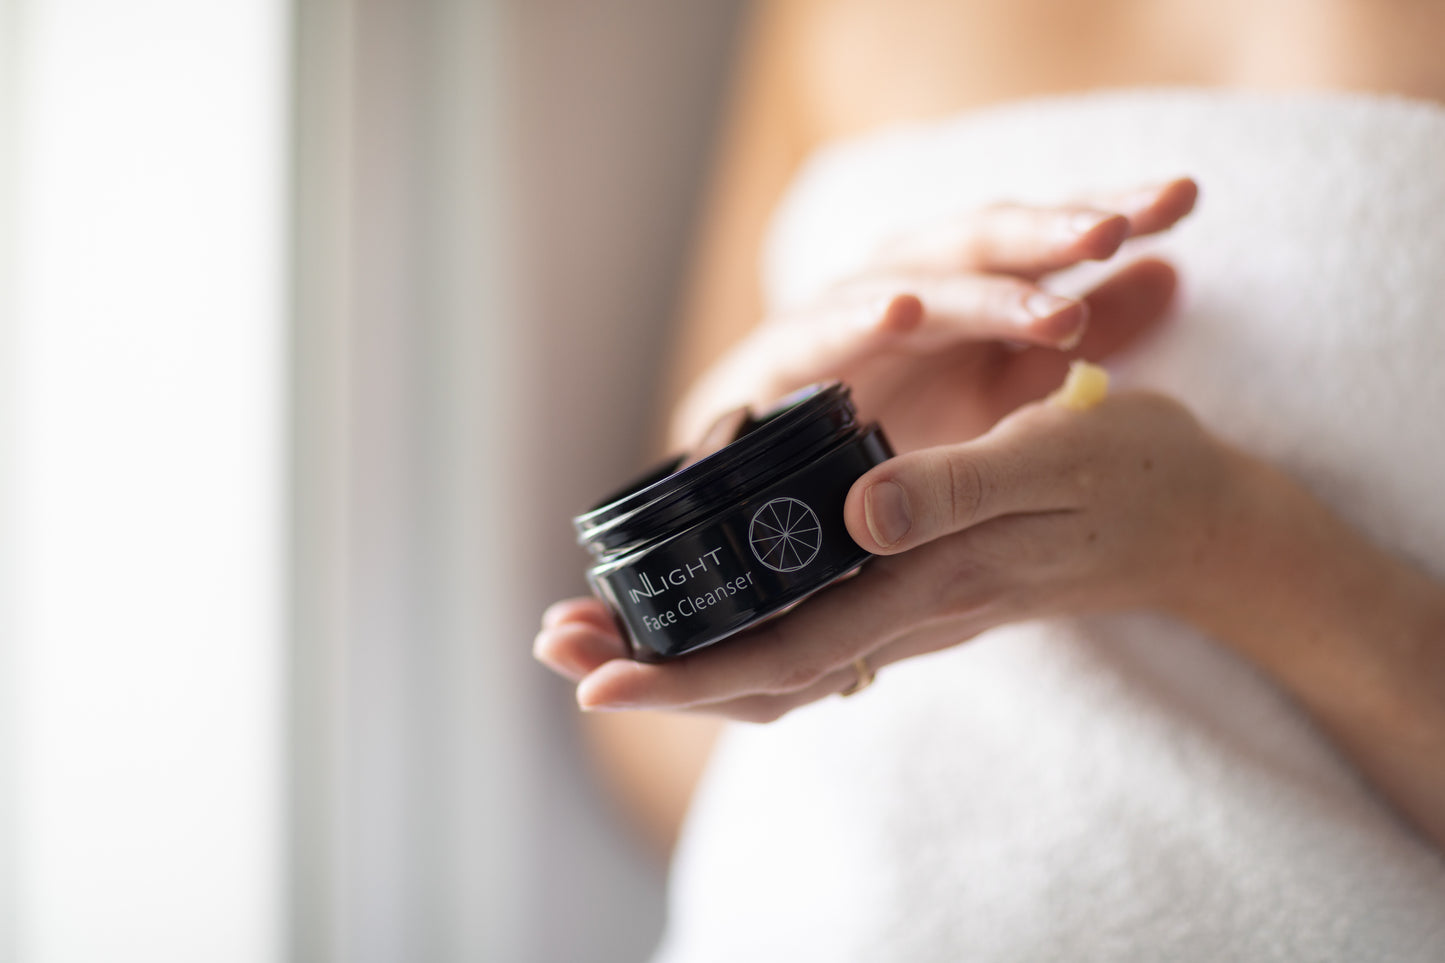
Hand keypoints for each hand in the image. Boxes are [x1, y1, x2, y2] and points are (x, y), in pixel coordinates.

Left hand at [538, 390, 1235, 720]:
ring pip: (776, 656)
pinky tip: (700, 611)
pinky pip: (811, 630)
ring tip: (595, 629)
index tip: (596, 672)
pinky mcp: (915, 583)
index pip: (786, 653)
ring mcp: (907, 604)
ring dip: (684, 650)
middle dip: (654, 668)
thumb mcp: (1059, 459)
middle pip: (759, 671)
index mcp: (928, 584)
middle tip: (554, 645)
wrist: (1199, 522)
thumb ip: (960, 488)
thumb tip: (858, 514)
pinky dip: (740, 627)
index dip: (689, 670)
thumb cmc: (1137, 480)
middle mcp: (904, 610)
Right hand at [672, 178, 1197, 453]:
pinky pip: (819, 332)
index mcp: (964, 285)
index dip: (1106, 212)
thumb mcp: (1005, 383)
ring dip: (976, 288)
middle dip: (1047, 233)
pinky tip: (899, 311)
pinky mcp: (779, 356)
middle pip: (983, 240)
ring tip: (1044, 303)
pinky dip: (855, 318)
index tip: (1185, 198)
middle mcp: (904, 284)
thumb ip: (1079, 333)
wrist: (778, 486)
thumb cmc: (899, 424)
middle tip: (1114, 230)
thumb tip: (1172, 271)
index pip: (1041, 236)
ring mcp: (842, 313)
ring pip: (913, 283)